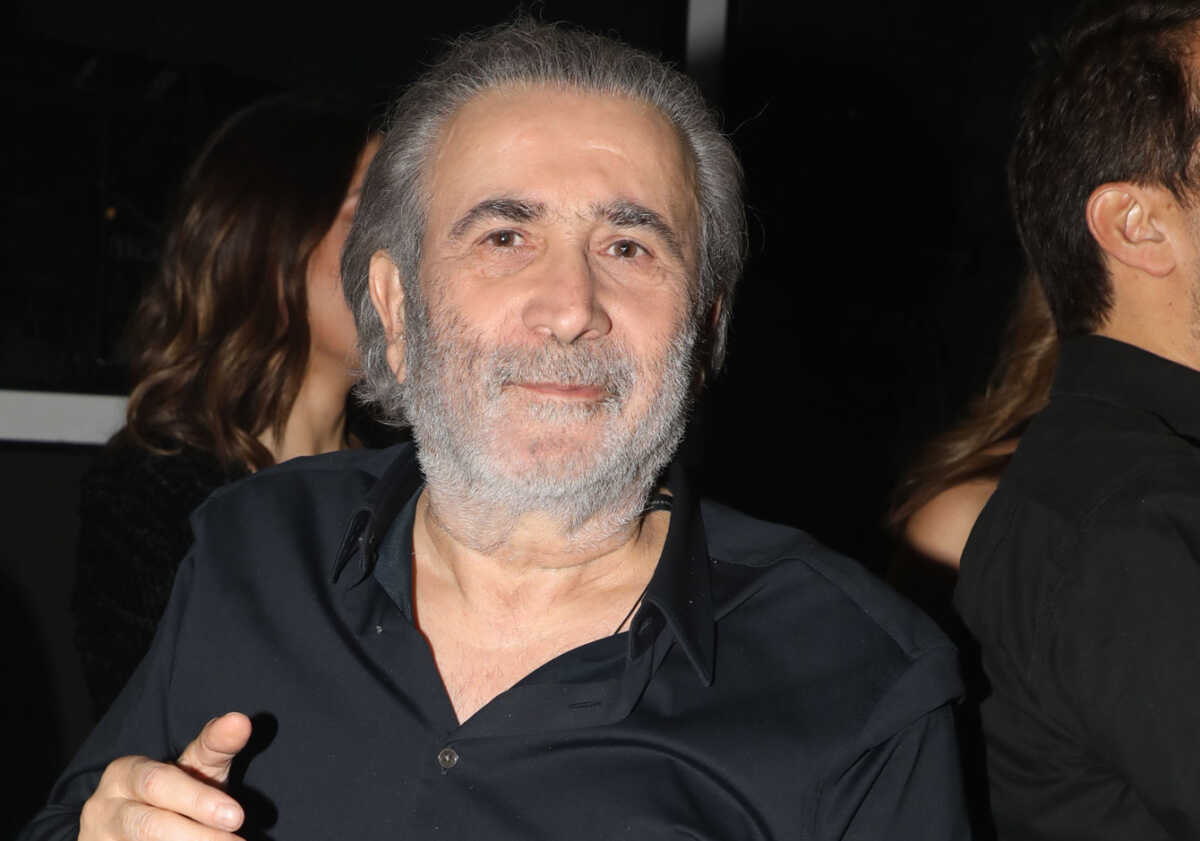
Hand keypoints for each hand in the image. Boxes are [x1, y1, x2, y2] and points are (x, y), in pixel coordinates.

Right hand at [79, 712, 251, 840]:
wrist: (130, 823)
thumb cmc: (170, 790)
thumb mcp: (191, 765)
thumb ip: (215, 745)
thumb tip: (240, 721)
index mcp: (123, 774)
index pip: (159, 784)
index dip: (198, 800)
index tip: (236, 816)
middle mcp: (104, 809)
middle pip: (150, 825)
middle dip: (198, 836)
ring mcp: (101, 839)